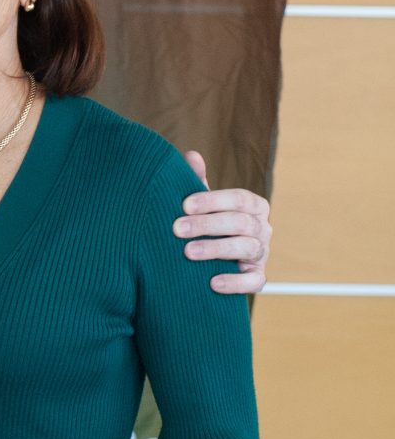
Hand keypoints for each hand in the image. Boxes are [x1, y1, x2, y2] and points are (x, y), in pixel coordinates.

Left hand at [174, 150, 270, 294]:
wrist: (212, 257)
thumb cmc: (207, 223)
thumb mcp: (202, 203)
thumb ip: (197, 181)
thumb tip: (191, 155)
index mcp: (252, 206)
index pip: (239, 199)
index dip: (212, 201)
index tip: (184, 205)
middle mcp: (262, 227)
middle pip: (241, 223)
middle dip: (208, 225)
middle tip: (177, 229)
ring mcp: (262, 253)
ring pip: (247, 248)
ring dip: (216, 249)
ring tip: (188, 252)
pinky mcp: (257, 276)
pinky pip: (254, 281)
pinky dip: (235, 282)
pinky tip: (213, 283)